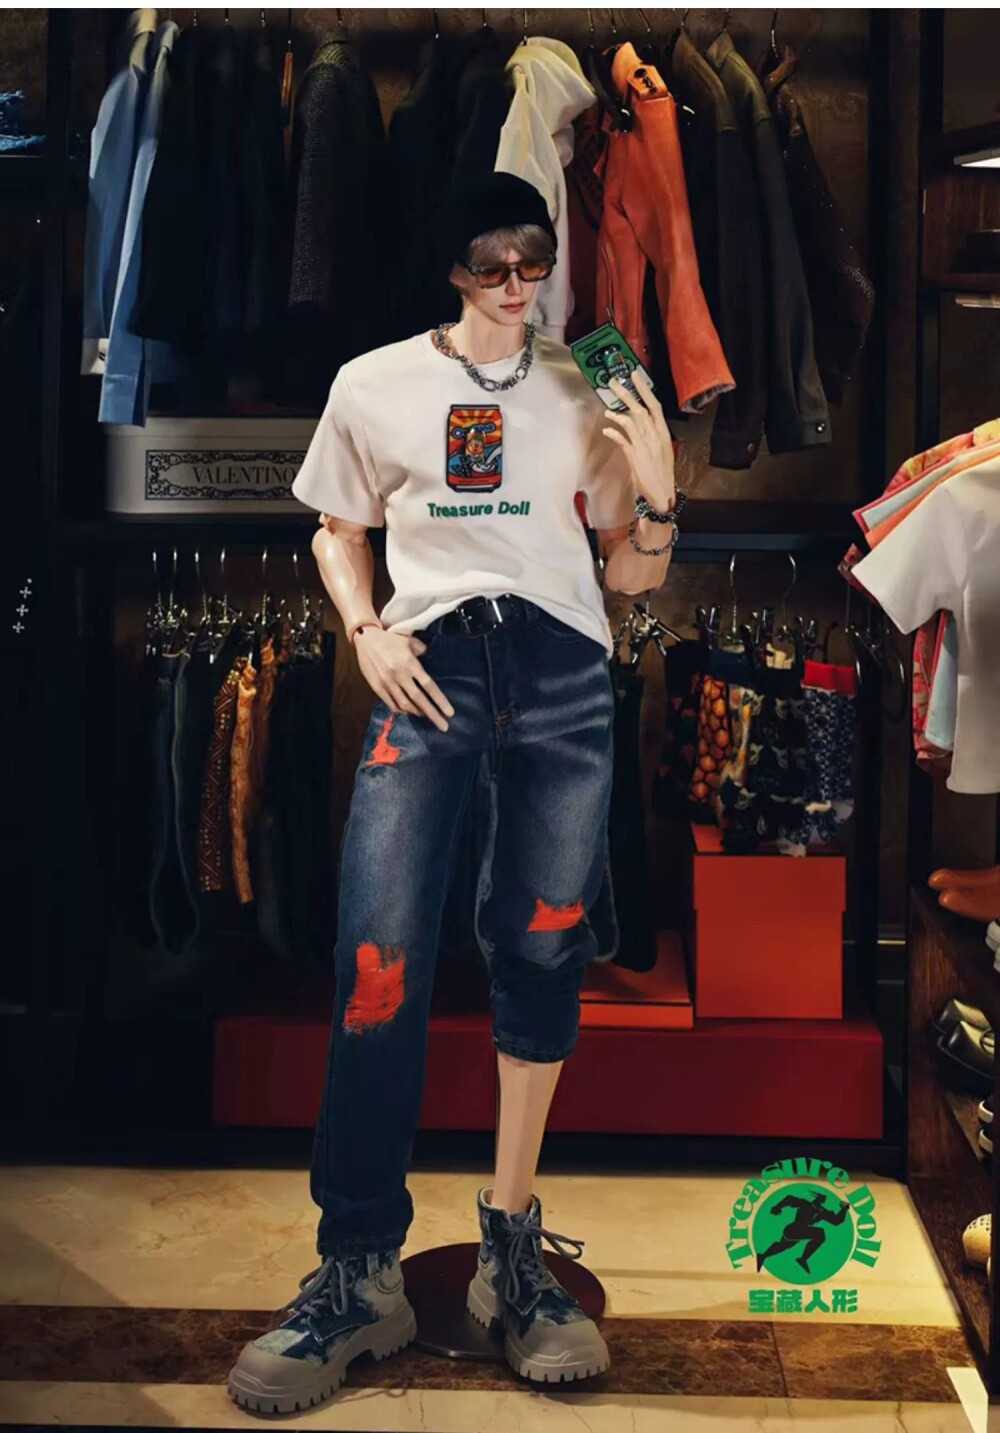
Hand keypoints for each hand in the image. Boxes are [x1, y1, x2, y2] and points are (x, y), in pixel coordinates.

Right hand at [354, 626, 454, 732]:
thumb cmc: (390, 639)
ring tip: (427, 716)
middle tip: (444, 727)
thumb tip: (429, 656)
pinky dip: (402, 710)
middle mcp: (399, 674)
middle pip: (419, 699)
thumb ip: (421, 649)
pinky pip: (392, 704)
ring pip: (405, 704)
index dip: (440, 701)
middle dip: (433, 714)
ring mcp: (387, 682)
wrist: (365, 638)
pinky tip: (409, 711)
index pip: (428, 685)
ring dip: (418, 712)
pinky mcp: (377, 687)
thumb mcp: (409, 640)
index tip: (449, 713)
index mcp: (409, 663)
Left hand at [602, 370, 675, 509]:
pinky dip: (614, 432)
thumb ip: (650, 435)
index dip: (644, 389)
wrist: (662, 494)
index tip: (634, 375)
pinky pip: (622, 440)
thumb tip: (638, 423)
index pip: (654, 405)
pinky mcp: (635, 456)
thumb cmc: (660, 473)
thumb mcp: (660, 450)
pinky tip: (606, 430)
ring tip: (607, 411)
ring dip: (616, 414)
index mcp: (663, 432)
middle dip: (626, 393)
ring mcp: (645, 445)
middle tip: (612, 382)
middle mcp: (655, 436)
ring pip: (630, 421)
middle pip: (640, 408)